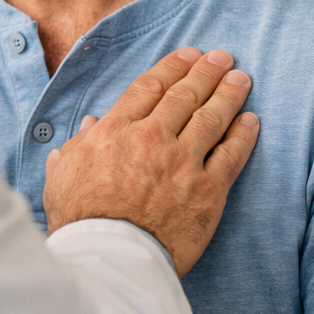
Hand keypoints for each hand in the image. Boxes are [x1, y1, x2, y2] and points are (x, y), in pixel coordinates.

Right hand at [43, 47, 258, 276]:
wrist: (110, 258)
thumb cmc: (81, 221)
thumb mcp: (62, 176)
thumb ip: (77, 146)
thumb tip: (90, 126)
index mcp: (116, 131)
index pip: (150, 86)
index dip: (172, 66)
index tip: (187, 55)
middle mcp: (152, 139)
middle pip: (185, 94)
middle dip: (205, 71)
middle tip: (221, 57)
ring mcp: (183, 163)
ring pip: (212, 117)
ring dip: (229, 93)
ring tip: (241, 79)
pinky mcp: (207, 191)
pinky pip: (231, 155)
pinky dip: (244, 135)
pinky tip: (251, 120)